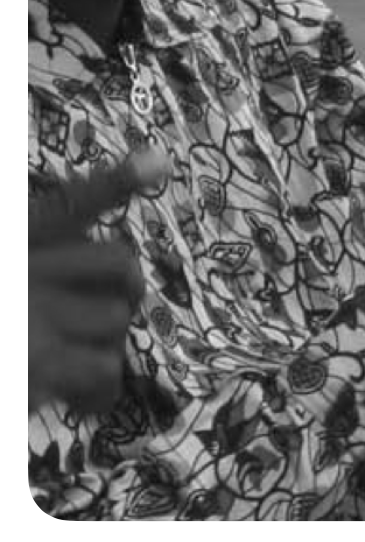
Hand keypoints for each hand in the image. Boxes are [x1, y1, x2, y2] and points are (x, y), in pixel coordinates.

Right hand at [28, 155, 156, 411]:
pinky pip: (106, 369)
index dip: (114, 182)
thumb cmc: (7, 318)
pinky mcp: (42, 366)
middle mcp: (26, 272)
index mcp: (18, 241)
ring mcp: (35, 318)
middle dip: (122, 287)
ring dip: (104, 341)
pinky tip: (77, 396)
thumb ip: (50, 253)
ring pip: (116, 318)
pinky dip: (99, 387)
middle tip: (101, 309)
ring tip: (70, 358)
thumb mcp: (21, 259)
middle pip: (120, 262)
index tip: (156, 161)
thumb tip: (134, 211)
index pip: (69, 204)